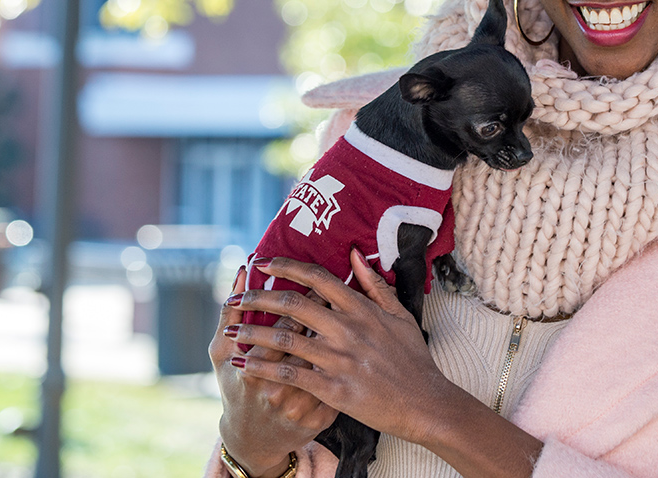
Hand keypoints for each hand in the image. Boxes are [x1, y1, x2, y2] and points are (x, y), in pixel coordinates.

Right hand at [210, 265, 337, 476]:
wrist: (253, 440)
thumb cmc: (235, 389)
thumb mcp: (221, 355)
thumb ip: (228, 314)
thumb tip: (241, 272)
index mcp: (252, 372)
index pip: (283, 327)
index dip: (300, 302)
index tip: (309, 285)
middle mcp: (278, 392)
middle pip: (309, 341)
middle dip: (321, 314)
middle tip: (329, 294)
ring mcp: (301, 408)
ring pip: (327, 361)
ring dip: (336, 334)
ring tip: (339, 313)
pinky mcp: (320, 419)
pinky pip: (337, 382)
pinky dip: (343, 361)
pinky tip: (344, 344)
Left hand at [224, 250, 452, 445]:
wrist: (425, 403)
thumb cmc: (413, 359)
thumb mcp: (400, 315)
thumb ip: (374, 285)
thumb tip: (354, 254)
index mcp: (361, 309)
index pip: (317, 277)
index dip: (286, 266)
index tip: (263, 262)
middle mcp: (347, 329)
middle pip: (293, 305)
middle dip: (259, 298)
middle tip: (237, 298)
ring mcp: (339, 359)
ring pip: (285, 339)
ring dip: (253, 333)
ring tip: (232, 332)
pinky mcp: (333, 389)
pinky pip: (290, 375)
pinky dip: (263, 368)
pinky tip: (245, 364)